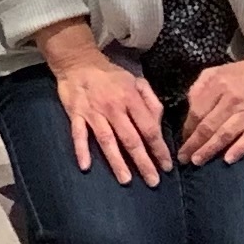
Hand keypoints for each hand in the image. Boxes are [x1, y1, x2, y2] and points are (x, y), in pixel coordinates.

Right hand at [41, 34, 171, 186]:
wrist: (78, 62)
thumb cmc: (111, 76)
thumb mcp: (136, 81)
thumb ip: (151, 101)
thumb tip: (159, 125)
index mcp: (131, 98)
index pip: (148, 128)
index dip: (159, 148)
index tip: (166, 166)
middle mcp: (114, 107)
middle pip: (130, 139)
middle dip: (143, 162)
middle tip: (153, 182)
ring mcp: (93, 112)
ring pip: (107, 140)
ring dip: (116, 161)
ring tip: (126, 180)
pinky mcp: (76, 114)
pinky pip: (78, 134)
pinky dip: (81, 149)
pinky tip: (85, 166)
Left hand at [177, 50, 243, 165]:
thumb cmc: (242, 74)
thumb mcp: (216, 71)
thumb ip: (200, 87)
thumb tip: (189, 107)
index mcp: (218, 85)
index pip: (198, 112)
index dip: (187, 128)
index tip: (182, 141)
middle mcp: (231, 100)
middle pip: (209, 126)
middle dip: (194, 144)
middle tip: (183, 158)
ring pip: (225, 134)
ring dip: (210, 149)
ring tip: (198, 161)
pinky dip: (239, 148)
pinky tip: (228, 159)